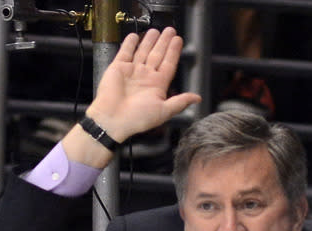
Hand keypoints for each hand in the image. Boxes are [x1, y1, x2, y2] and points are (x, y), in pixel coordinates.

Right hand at [88, 26, 200, 142]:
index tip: (178, 40)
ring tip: (155, 30)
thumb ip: (180, 102)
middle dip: (164, 42)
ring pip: (143, 51)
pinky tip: (135, 35)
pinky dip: (130, 43)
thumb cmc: (137, 119)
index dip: (174, 52)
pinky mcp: (118, 68)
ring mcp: (132, 72)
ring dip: (149, 41)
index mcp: (157, 86)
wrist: (113, 119)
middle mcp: (145, 77)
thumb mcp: (164, 111)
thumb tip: (197, 99)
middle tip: (170, 30)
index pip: (168, 64)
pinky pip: (125, 52)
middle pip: (157, 55)